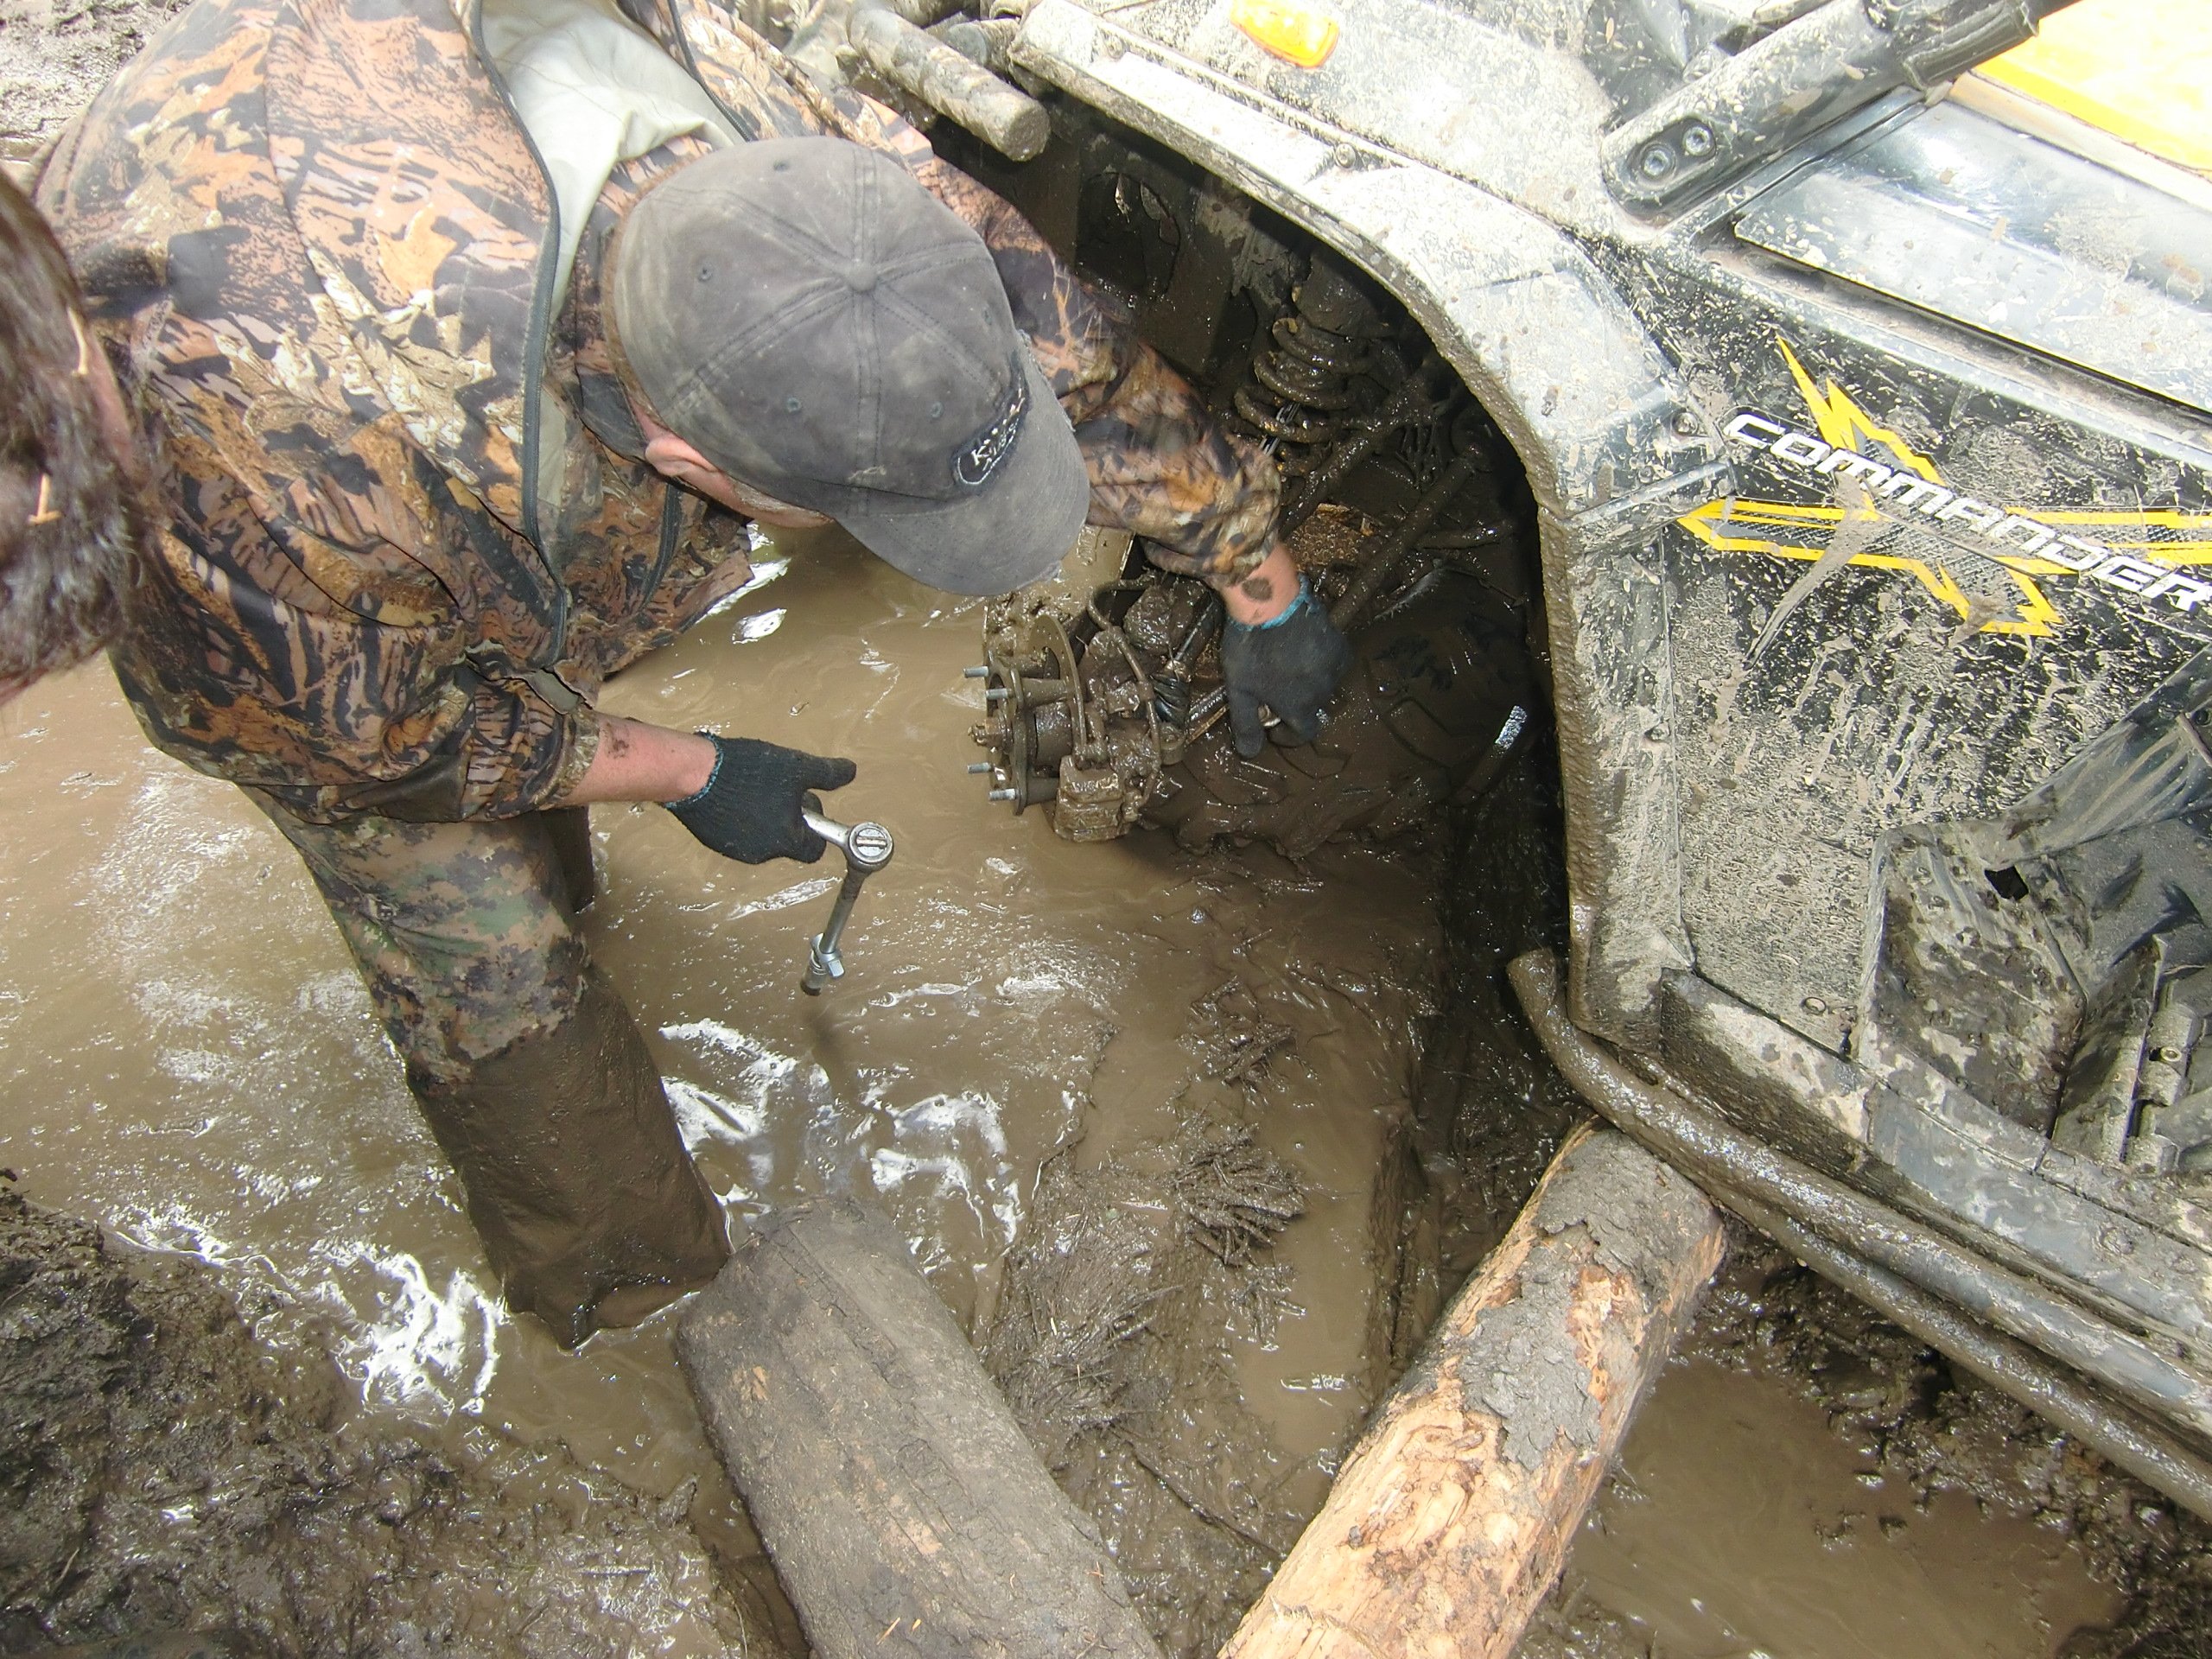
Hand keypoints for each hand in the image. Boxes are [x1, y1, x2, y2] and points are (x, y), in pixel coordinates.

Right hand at [664, 735, 857, 863]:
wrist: (692, 774)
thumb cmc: (747, 772)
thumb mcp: (795, 766)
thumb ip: (826, 774)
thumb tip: (850, 772)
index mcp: (786, 839)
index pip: (814, 850)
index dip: (816, 829)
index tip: (807, 804)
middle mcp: (762, 853)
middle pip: (787, 842)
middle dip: (789, 818)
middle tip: (780, 789)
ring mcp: (735, 850)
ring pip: (762, 837)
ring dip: (765, 817)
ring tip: (755, 786)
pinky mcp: (714, 841)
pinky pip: (738, 833)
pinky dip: (741, 818)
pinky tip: (733, 793)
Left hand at [1220, 574, 1351, 758]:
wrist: (1270, 602)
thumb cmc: (1251, 647)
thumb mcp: (1239, 690)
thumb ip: (1246, 724)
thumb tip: (1250, 754)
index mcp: (1300, 707)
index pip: (1305, 733)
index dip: (1289, 734)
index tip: (1274, 725)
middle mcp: (1323, 692)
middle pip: (1312, 708)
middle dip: (1295, 705)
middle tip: (1274, 689)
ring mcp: (1335, 667)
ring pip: (1324, 685)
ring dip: (1309, 684)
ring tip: (1289, 668)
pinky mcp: (1340, 644)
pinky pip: (1335, 663)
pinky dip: (1323, 664)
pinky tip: (1306, 653)